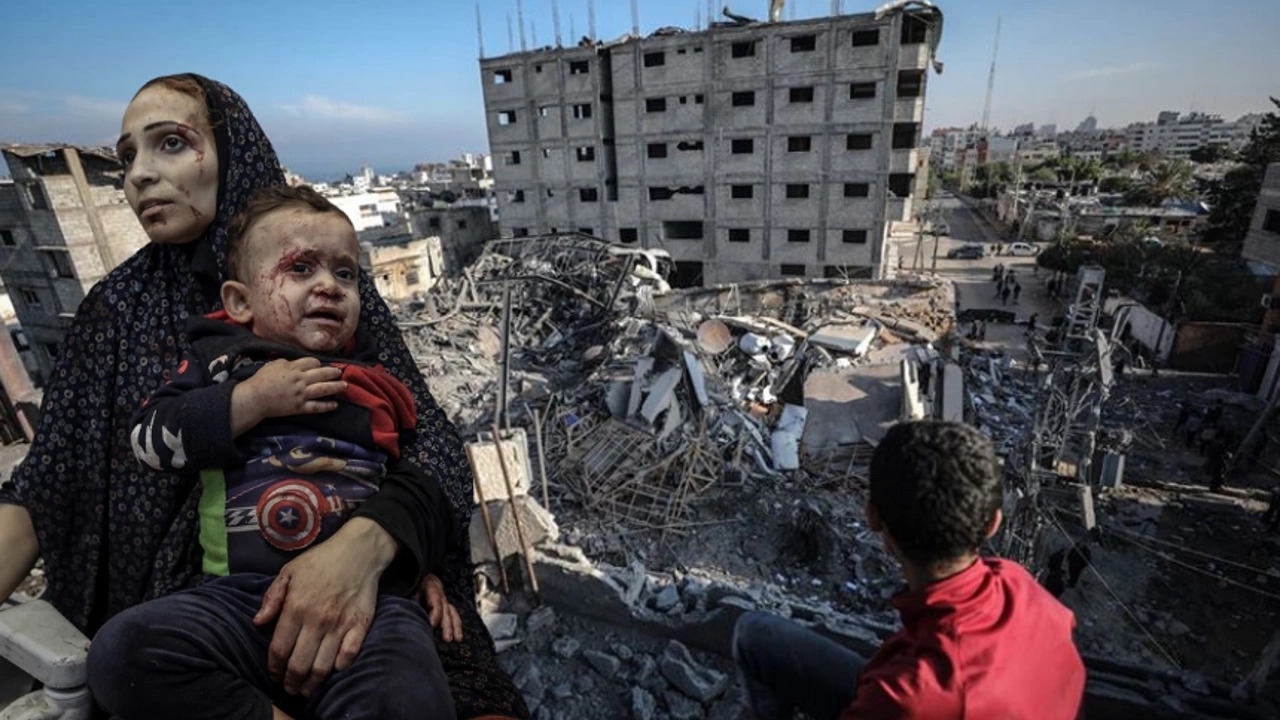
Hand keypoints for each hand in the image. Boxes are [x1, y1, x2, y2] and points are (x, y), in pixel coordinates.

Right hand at [233, 358, 344, 434]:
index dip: (318, 363)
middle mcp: (300, 380)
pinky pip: (316, 407)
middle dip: (333, 372)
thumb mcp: (274, 364)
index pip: (312, 362)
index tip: (320, 365)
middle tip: (341, 372)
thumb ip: (287, 362)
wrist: (255, 398)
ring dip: (336, 387)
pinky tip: (335, 404)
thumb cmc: (261, 380)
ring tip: (345, 385)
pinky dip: (327, 406)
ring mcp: (301, 394)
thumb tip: (297, 362)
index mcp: (293, 368)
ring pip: (323, 389)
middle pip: (322, 374)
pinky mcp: (299, 407)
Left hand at [253, 518, 394, 696]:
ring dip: (312, 682)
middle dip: (291, 681)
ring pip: (322, 666)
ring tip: (306, 689)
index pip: (279, 650)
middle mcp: (317, 620)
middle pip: (299, 664)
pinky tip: (332, 670)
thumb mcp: (289, 571)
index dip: (273, 668)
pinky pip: (349, 655)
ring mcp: (341, 624)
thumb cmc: (321, 560)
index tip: (273, 675)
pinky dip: (339, 667)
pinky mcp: (361, 625)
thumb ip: (272, 597)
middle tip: (289, 688)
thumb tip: (258, 622)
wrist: (359, 550)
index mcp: (296, 607)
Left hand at [417, 573, 462, 642]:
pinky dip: (456, 625)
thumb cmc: (413, 580)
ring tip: (457, 639)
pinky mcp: (444, 605)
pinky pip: (453, 614)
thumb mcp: (411, 585)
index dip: (435, 614)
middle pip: (446, 610)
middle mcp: (441, 593)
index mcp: (432, 586)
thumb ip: (411, 595)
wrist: (418, 572)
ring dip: (455, 627)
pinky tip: (458, 636)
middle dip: (447, 626)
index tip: (431, 626)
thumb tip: (411, 606)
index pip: (436, 602)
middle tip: (447, 639)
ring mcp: (444, 599)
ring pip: (452, 613)